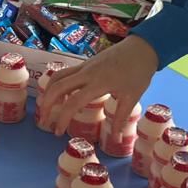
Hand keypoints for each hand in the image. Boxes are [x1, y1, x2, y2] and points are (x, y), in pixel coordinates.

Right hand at [36, 37, 156, 136]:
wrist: (143, 47)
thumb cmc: (139, 72)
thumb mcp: (132, 97)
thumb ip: (120, 119)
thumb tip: (116, 140)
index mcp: (98, 83)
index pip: (73, 103)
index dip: (62, 119)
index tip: (58, 132)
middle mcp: (86, 73)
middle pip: (57, 86)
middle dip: (47, 104)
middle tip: (44, 121)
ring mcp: (84, 66)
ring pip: (57, 77)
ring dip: (48, 92)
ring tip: (47, 109)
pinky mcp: (85, 63)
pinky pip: (65, 73)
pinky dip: (57, 85)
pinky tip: (61, 97)